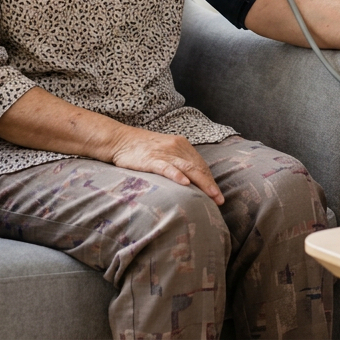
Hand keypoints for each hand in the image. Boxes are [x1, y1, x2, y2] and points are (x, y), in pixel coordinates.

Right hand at [104, 125, 224, 204]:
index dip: (210, 180)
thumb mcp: (164, 151)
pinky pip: (167, 168)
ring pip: (188, 168)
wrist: (119, 139)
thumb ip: (177, 161)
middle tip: (220, 200)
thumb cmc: (142, 148)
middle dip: (210, 184)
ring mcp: (164, 153)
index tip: (217, 194)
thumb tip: (189, 180)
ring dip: (202, 183)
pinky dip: (177, 175)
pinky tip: (185, 184)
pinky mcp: (151, 159)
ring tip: (211, 195)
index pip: (200, 164)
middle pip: (197, 167)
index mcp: (181, 144)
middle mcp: (176, 147)